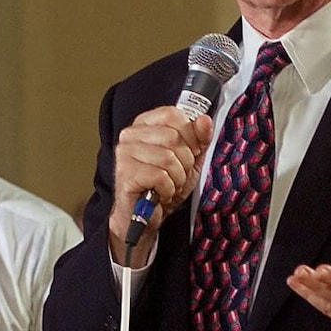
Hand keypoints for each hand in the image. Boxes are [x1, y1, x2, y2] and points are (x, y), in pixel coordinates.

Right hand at [108, 106, 211, 263]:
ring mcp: (124, 154)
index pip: (172, 114)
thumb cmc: (164, 185)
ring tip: (170, 185)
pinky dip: (168, 189)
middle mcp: (130, 135)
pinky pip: (160, 176)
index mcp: (144, 124)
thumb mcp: (189, 159)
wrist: (145, 215)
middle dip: (185, 162)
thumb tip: (205, 120)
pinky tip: (161, 193)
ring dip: (177, 178)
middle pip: (173, 137)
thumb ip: (199, 138)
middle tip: (178, 174)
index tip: (191, 152)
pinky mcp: (125, 174)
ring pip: (168, 158)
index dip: (190, 134)